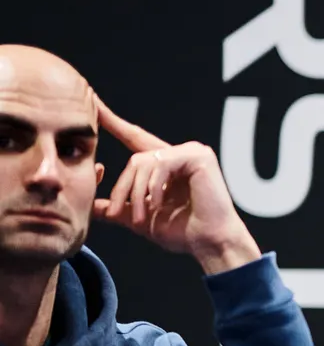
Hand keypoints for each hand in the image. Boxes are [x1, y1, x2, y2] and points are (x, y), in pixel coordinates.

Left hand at [93, 99, 260, 273]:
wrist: (209, 243)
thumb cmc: (183, 232)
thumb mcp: (141, 218)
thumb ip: (118, 208)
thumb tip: (92, 206)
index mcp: (168, 165)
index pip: (135, 138)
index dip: (113, 123)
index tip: (92, 103)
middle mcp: (180, 154)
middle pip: (135, 160)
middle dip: (123, 187)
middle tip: (119, 212)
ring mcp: (191, 152)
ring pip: (144, 162)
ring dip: (137, 192)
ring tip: (139, 216)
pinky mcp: (198, 156)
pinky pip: (161, 164)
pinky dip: (154, 186)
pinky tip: (158, 204)